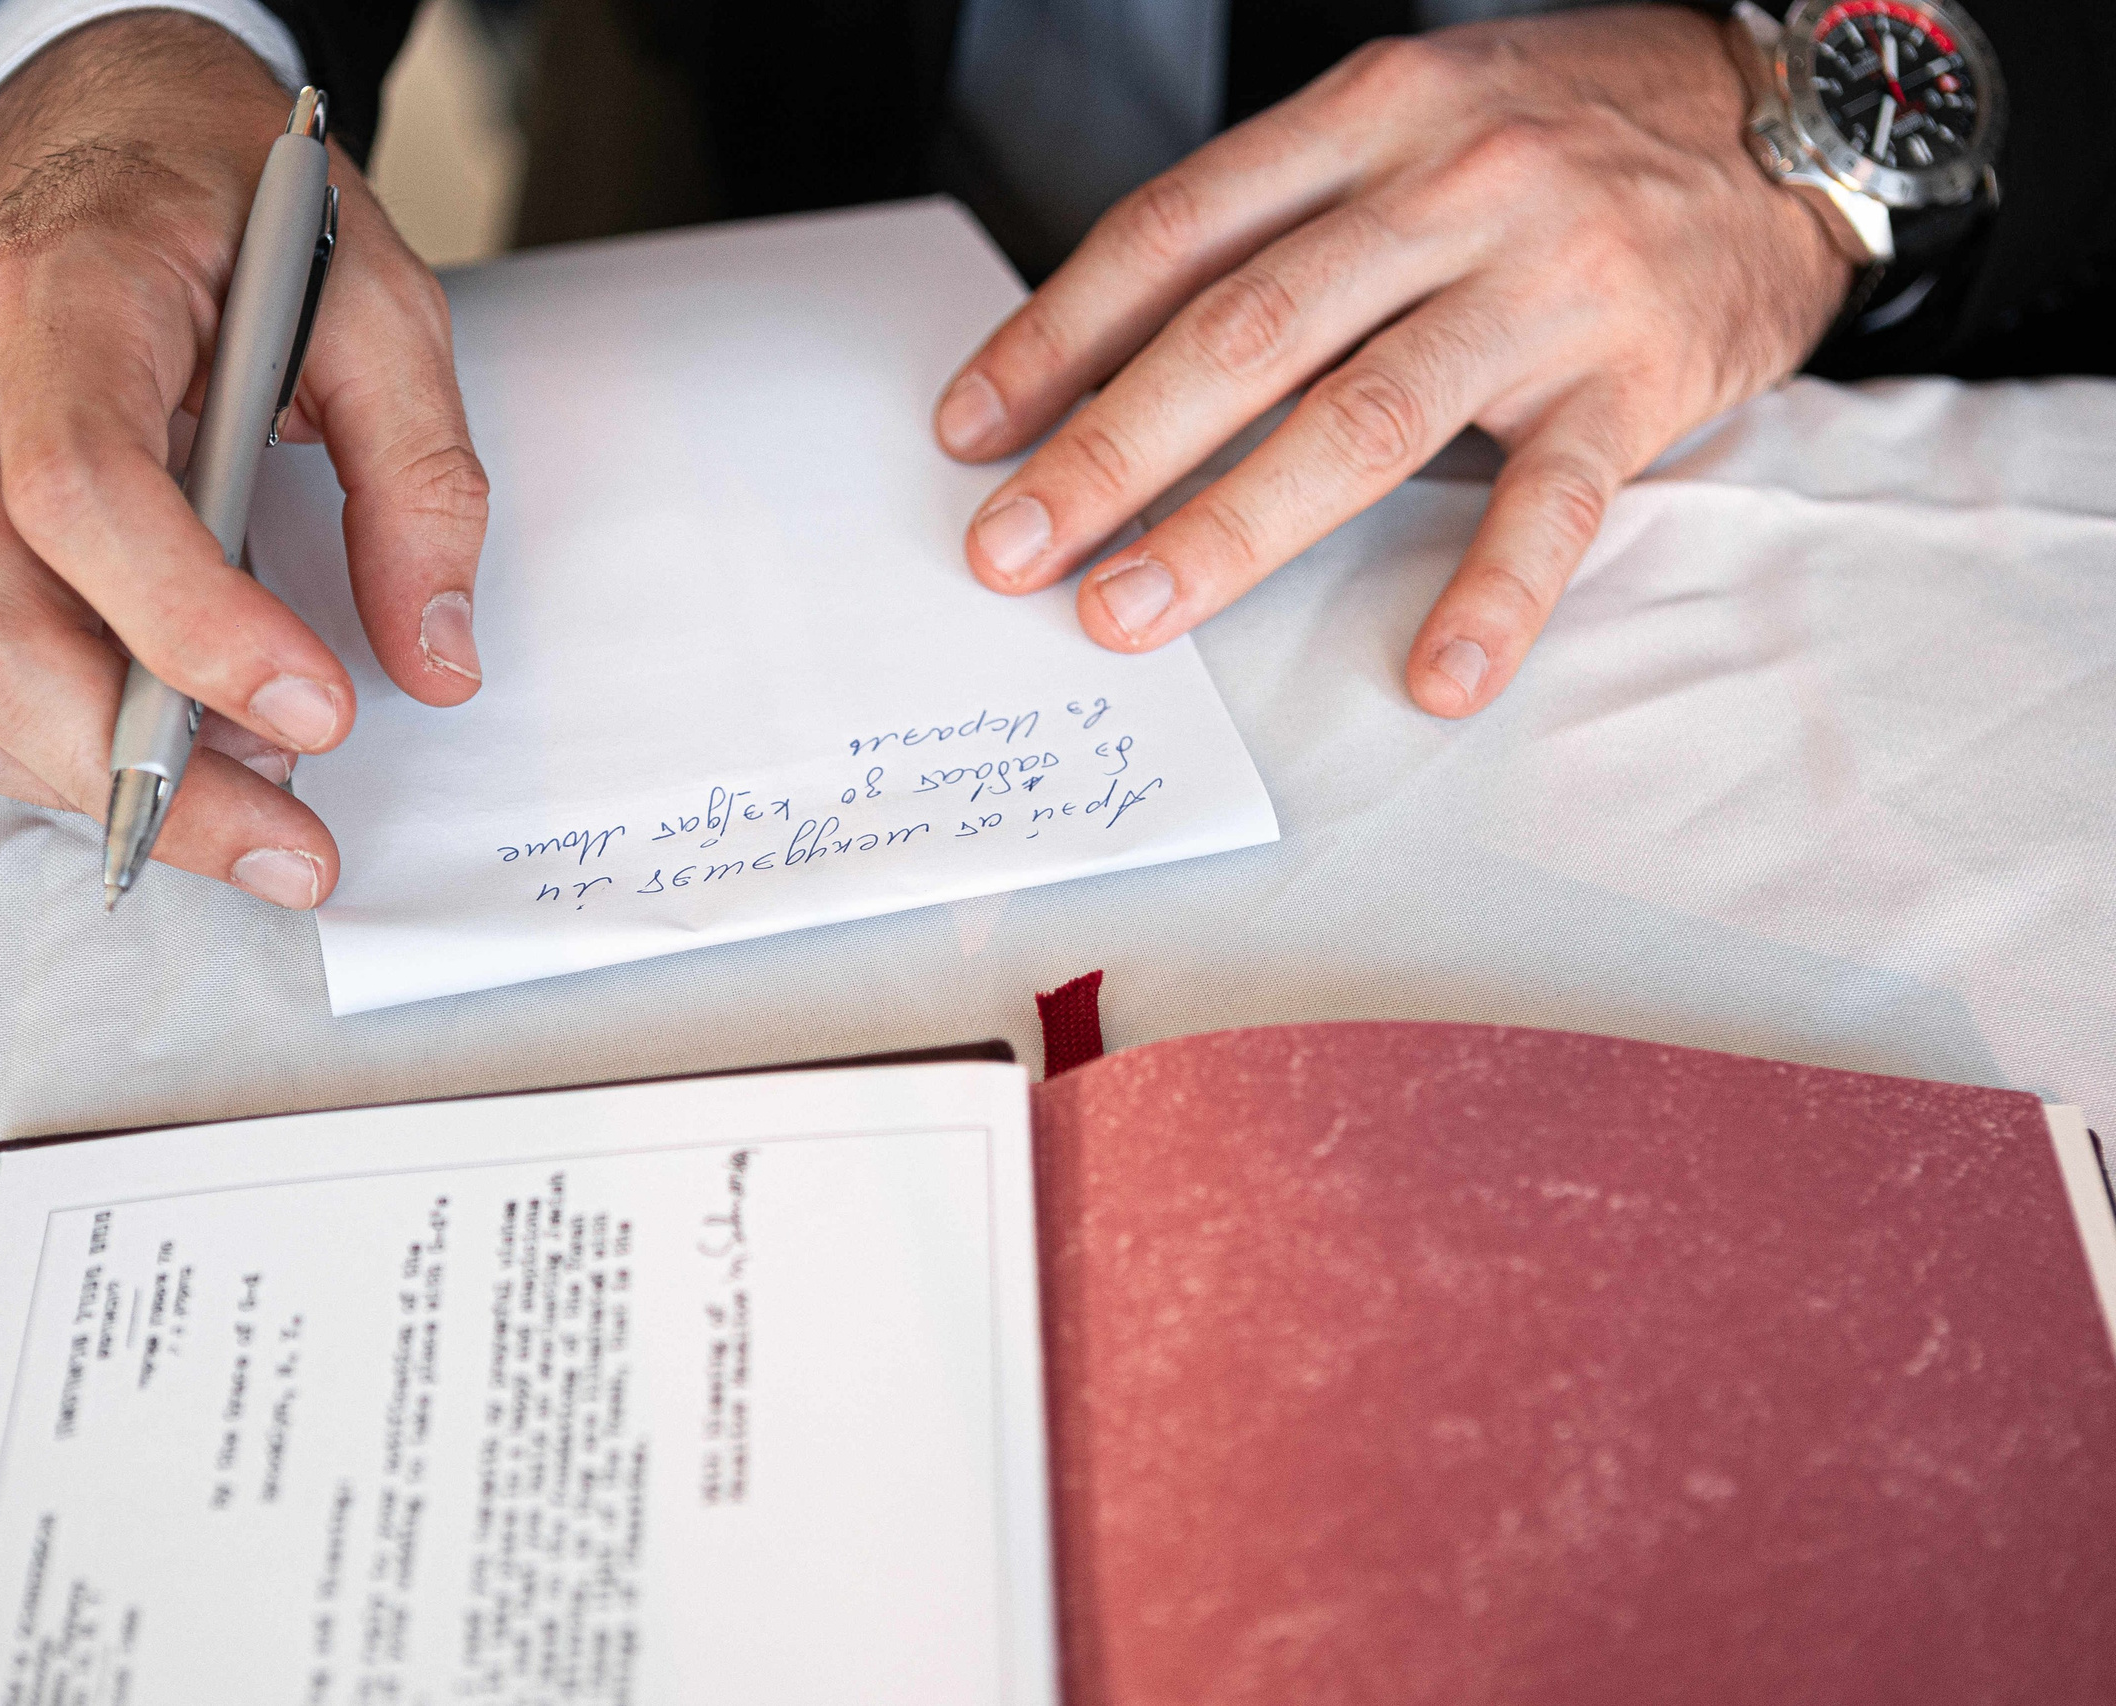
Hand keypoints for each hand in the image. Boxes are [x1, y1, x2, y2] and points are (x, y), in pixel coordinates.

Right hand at [0, 13, 487, 905]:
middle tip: (295, 845)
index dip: (194, 627)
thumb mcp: (381, 303)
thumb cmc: (238, 216)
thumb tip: (436, 659)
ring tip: (253, 800)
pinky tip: (167, 755)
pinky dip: (50, 763)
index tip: (320, 711)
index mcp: (62, 300)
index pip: (81, 493)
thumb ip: (419, 478)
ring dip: (104, 789)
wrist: (110, 146)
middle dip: (151, 775)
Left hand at [935, 6, 1852, 715]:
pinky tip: (1435, 675)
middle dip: (1108, 449)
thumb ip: (1283, 217)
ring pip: (1363, 419)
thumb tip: (1122, 351)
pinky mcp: (1639, 381)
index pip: (1176, 230)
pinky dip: (1492, 597)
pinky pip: (1554, 504)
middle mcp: (1451, 189)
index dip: (1057, 334)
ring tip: (1130, 611)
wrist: (1788, 115)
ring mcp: (1547, 288)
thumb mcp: (1412, 119)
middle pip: (1245, 332)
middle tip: (1013, 545)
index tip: (973, 426)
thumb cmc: (1563, 131)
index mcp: (1371, 116)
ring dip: (1229, 528)